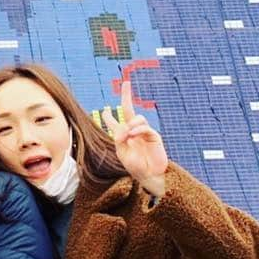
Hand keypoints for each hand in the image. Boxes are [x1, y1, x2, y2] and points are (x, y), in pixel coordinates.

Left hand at [102, 79, 167, 198]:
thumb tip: (124, 126)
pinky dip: (137, 129)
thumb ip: (119, 138)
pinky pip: (145, 127)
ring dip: (131, 124)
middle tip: (126, 83)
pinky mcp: (154, 136)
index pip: (115, 122)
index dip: (109, 116)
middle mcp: (133, 131)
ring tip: (128, 135)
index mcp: (122, 135)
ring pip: (137, 117)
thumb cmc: (135, 166)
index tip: (105, 109)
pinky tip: (133, 135)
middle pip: (129, 109)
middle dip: (127, 95)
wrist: (149, 175)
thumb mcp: (121, 152)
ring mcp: (144, 132)